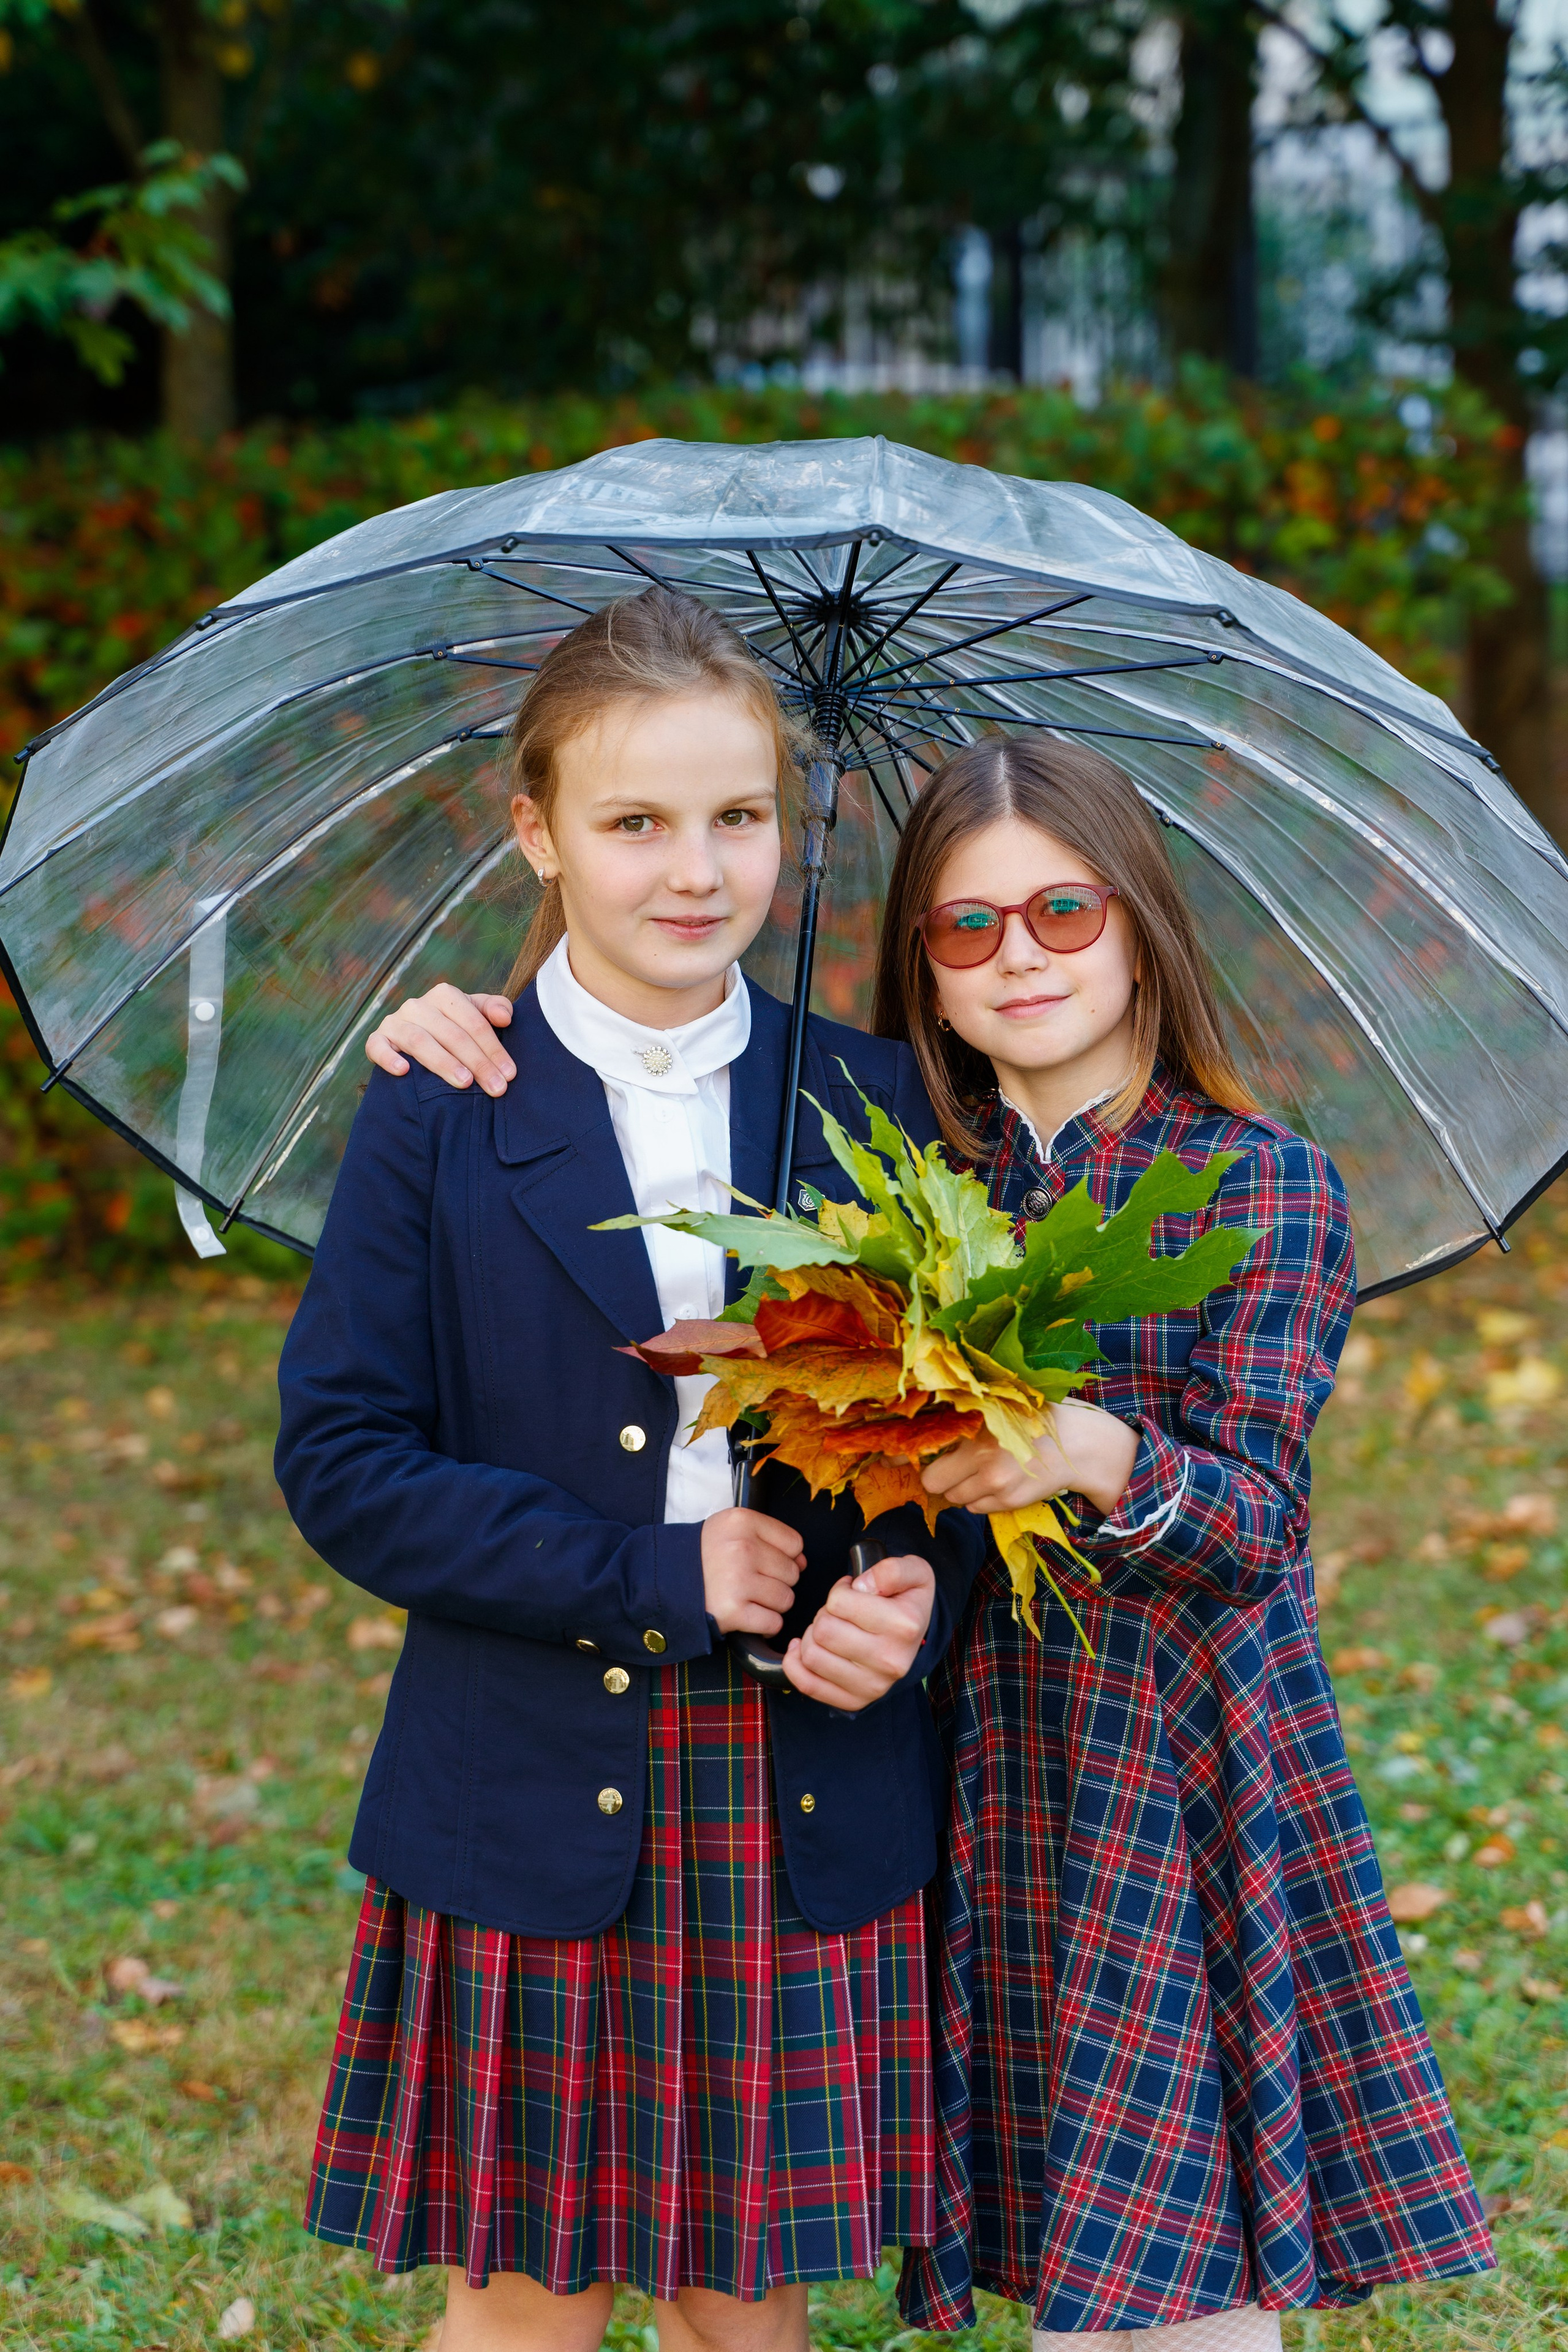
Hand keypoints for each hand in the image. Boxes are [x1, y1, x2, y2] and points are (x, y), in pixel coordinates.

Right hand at [365, 984, 515, 1094]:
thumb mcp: (476, 1015)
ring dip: (443, 1062)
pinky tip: (403, 1071)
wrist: (415, 1038)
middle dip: (477, 1063)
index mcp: (445, 995)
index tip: (509, 1074)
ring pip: (420, 1040)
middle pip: (452, 1034)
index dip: (494, 1049)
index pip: (474, 1023)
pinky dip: (388, 1058)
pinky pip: (377, 1047)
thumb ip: (495, 1009)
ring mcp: (395, 1022)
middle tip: (496, 1088)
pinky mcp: (378, 1039)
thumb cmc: (455, 1028)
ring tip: (464, 1082)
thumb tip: (504, 1017)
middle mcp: (418, 1005)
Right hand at [701, 1506, 804, 1635]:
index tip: (762, 1561)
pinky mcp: (733, 1611)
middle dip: (777, 1582)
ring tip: (747, 1598)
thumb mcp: (731, 1530)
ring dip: (772, 1605)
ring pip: (786, 1599)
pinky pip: (773, 1623)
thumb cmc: (704, 1556)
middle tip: (750, 1582)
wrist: (663, 1583)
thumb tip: (803, 1562)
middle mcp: (742, 1548)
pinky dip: (765, 1625)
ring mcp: (738, 1581)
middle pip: (793, 1572)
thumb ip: (770, 1538)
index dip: (783, 1556)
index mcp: (742, 1521)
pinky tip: (747, 1615)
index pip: (795, 1543)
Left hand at [781, 1552, 934, 1711]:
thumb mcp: (914, 1571)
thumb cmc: (906, 1601)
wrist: (917, 1638)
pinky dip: (796, 1663)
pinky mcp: (854, 1701)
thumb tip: (862, 1586)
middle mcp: (890, 1661)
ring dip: (813, 1636)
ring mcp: (872, 1686)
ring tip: (830, 1630)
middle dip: (825, 1614)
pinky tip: (805, 1647)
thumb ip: (892, 1569)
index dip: (840, 1591)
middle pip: (823, 1630)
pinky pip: (807, 1684)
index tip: (853, 1593)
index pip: (839, 1601)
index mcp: (904, 1626)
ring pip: (811, 1655)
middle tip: (840, 1614)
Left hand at [920, 1399, 1138, 1517]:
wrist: (1078, 1446)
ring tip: (982, 1469)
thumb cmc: (1032, 1420)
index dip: (904, 1457)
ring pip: (955, 1499)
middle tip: (953, 1463)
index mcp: (977, 1430)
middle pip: (934, 1484)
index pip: (925, 1452)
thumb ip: (959, 1415)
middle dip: (938, 1476)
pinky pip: (975, 1509)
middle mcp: (984, 1460)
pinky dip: (980, 1498)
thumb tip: (912, 1425)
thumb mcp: (996, 1408)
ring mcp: (997, 1486)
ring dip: (960, 1488)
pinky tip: (998, 1481)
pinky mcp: (1008, 1503)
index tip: (889, 1458)